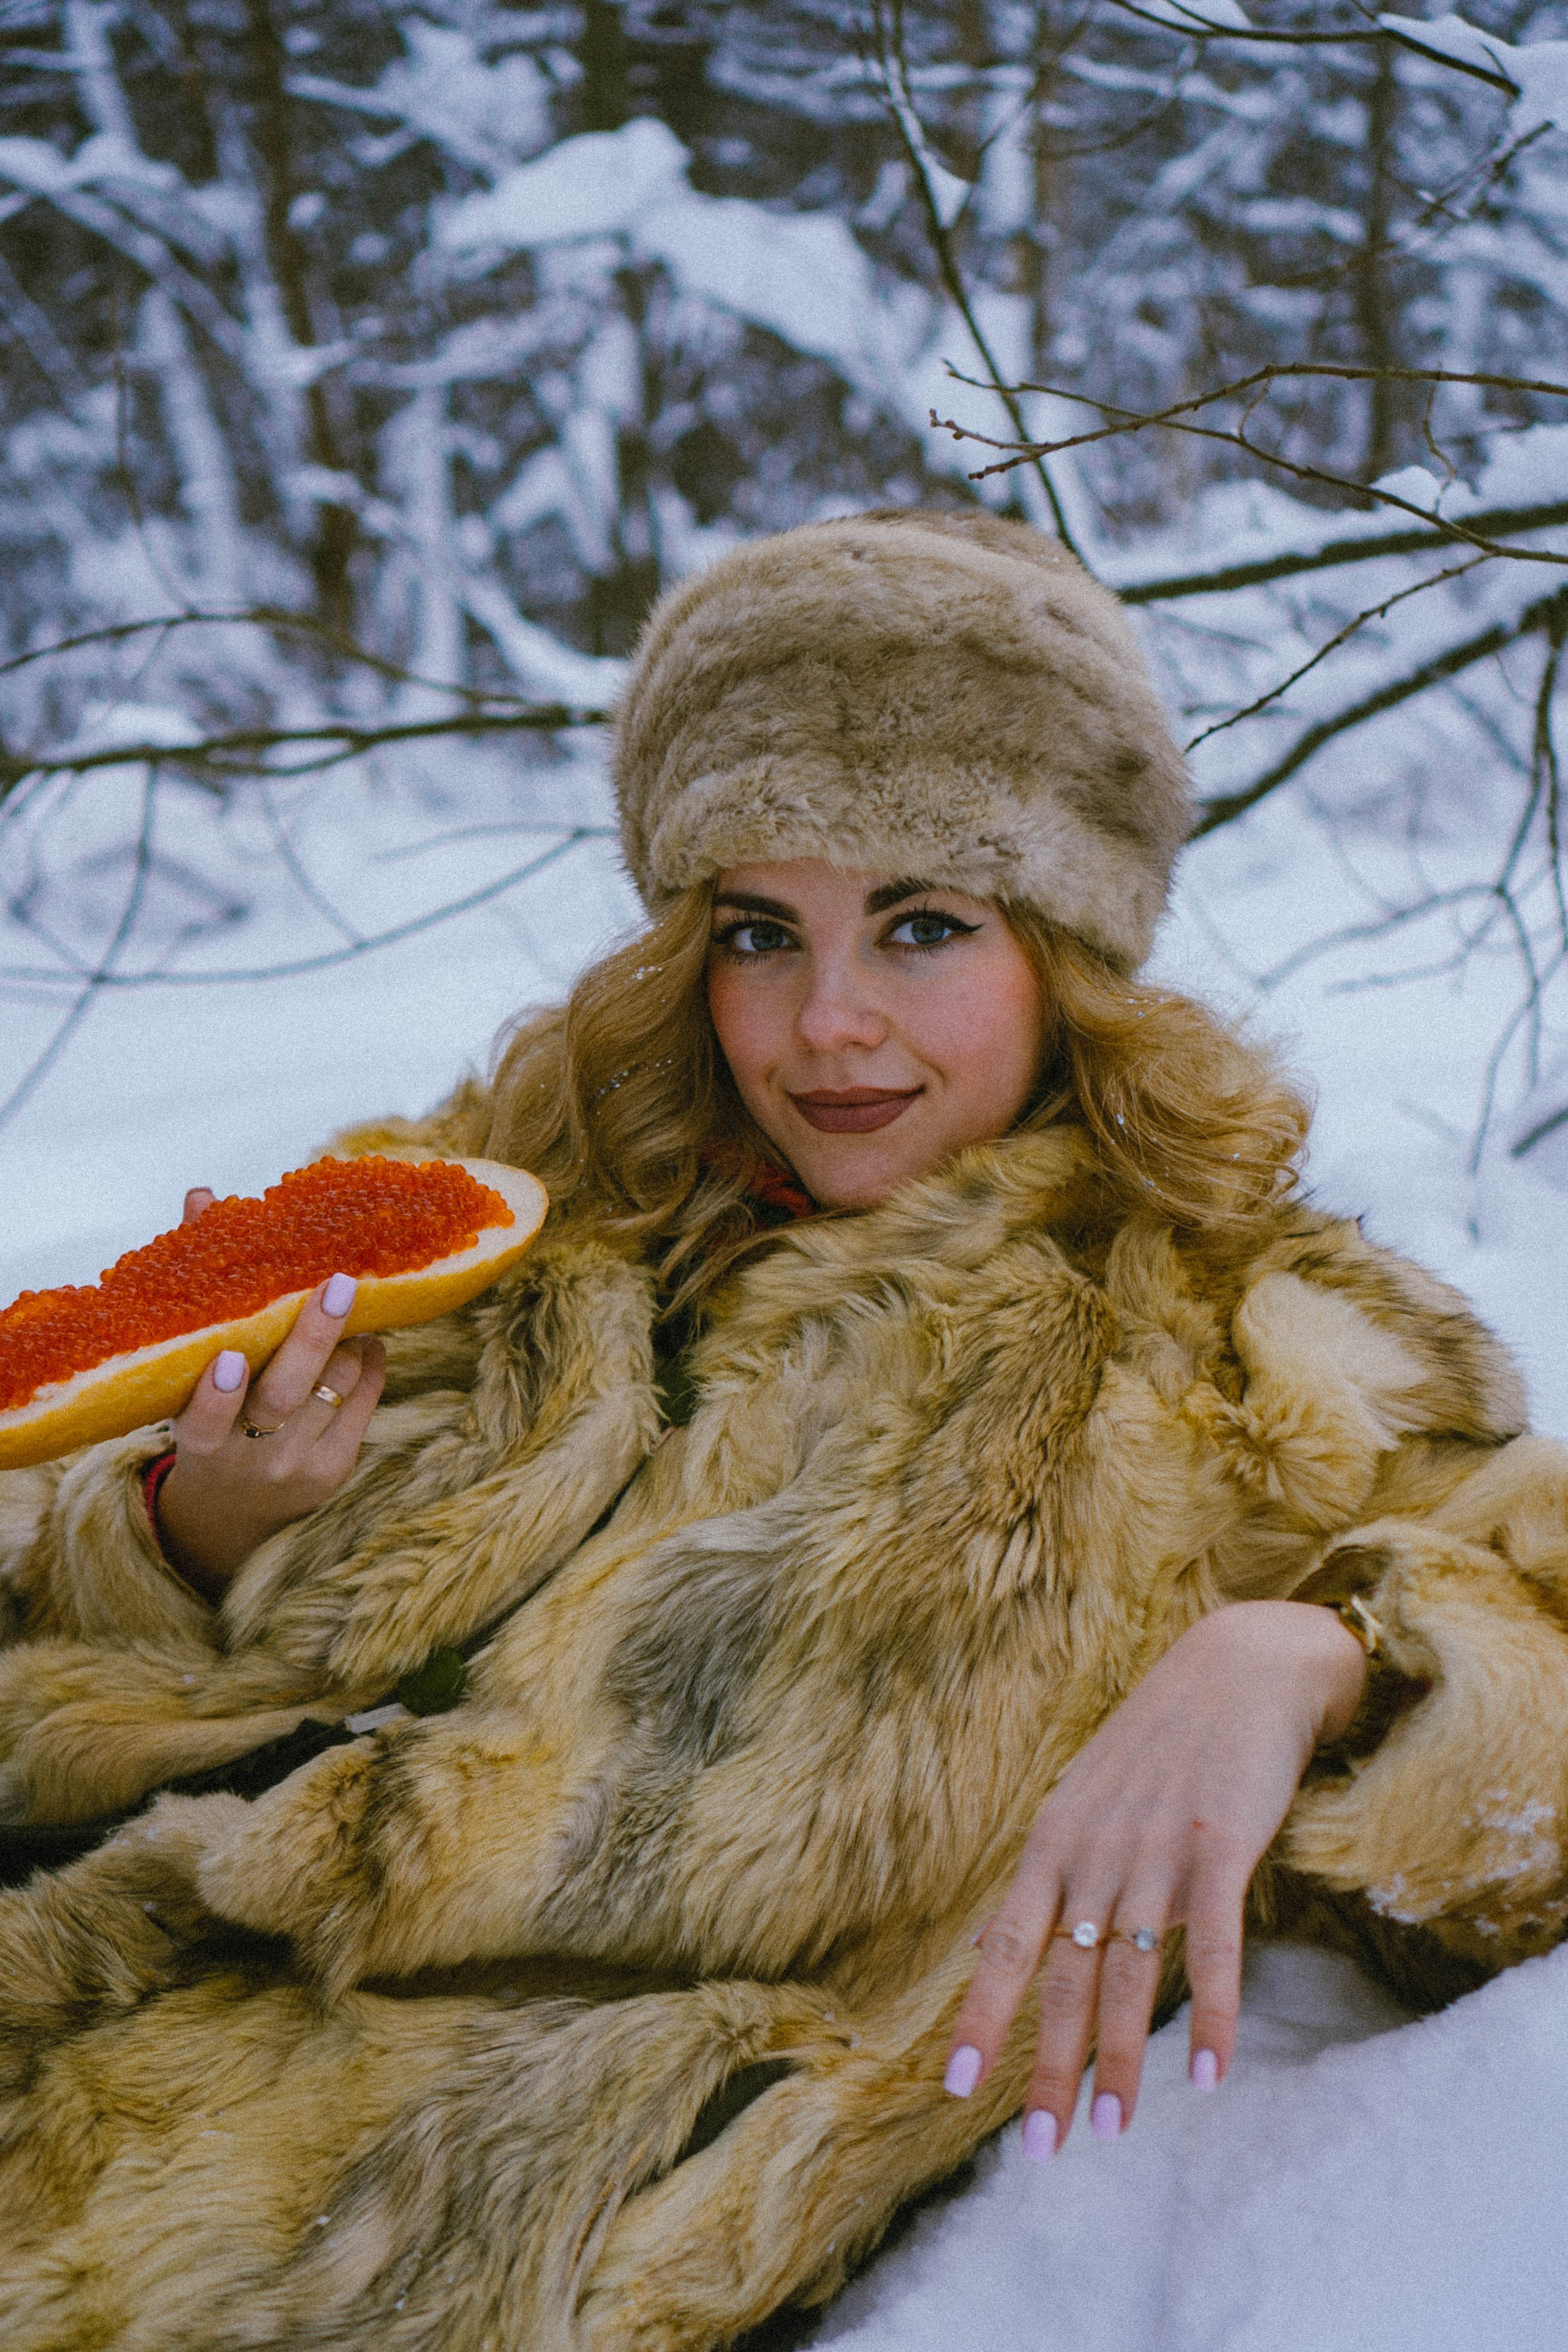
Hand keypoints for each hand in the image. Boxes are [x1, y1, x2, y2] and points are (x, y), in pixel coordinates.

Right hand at [154, 1186, 385, 1596]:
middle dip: (312, 1339)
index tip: (230, 1356)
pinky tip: (367, 1337)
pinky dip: (369, 1362)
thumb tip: (202, 1197)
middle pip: (285, 1396)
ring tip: (348, 1302)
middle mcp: (247, 1458)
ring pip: (334, 1389)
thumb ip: (197, 1285)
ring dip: (347, 1340)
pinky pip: (364, 1403)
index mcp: (198, 1439)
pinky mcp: (336, 1469)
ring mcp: (296, 1466)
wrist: (231, 1506)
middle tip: (337, 1284)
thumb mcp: (187, 1369)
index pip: (202, 1422)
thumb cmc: (207, 1412)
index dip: (217, 1394)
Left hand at [944, 1599, 1366, 2158]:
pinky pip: (1214, 1945)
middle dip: (1051, 2068)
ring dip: (1122, 2060)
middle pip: (1065, 1979)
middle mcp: (1095, 1851)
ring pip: (1131, 1975)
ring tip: (1113, 2131)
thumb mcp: (1088, 1800)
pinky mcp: (1221, 1845)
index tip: (958, 2088)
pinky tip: (1213, 2075)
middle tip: (1042, 2148)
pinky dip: (1214, 2013)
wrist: (1240, 1666)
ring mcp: (1157, 1849)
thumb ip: (1058, 1875)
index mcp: (1055, 1841)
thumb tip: (1007, 1941)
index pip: (1006, 1945)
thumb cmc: (1163, 1742)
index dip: (981, 2018)